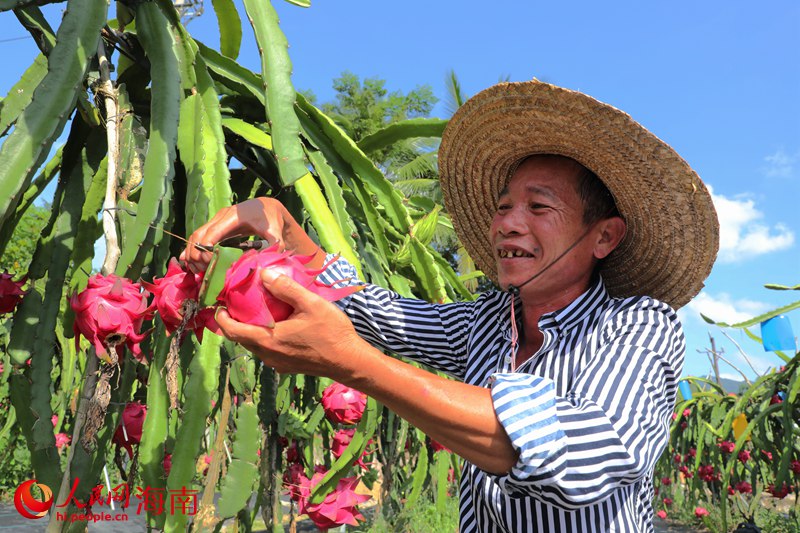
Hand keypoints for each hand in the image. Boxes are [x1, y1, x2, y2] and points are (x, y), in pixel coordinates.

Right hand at [181, 198, 286, 272]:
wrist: (267, 207)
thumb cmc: (271, 220)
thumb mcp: (275, 233)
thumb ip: (274, 246)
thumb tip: (267, 262)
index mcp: (233, 217)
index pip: (212, 233)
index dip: (206, 249)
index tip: (208, 264)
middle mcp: (221, 217)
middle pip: (199, 235)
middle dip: (196, 254)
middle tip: (203, 271)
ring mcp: (216, 220)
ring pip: (196, 236)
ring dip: (192, 253)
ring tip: (197, 270)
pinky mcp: (215, 226)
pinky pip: (199, 237)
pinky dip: (193, 249)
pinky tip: (193, 264)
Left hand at [214, 268, 364, 378]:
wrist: (349, 361)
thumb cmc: (331, 332)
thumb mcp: (311, 304)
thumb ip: (286, 288)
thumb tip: (263, 274)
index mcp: (268, 340)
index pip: (233, 331)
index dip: (222, 317)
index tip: (219, 303)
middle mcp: (268, 354)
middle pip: (241, 338)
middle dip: (233, 322)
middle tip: (235, 304)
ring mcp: (277, 363)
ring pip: (254, 345)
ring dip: (249, 330)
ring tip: (255, 311)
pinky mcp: (287, 366)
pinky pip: (267, 350)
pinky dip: (263, 337)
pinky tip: (276, 325)